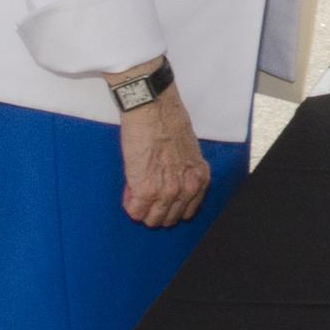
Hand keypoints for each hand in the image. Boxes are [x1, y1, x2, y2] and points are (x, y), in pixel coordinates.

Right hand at [118, 84, 210, 228]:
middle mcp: (187, 188)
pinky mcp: (146, 189)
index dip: (170, 204)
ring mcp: (167, 191)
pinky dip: (130, 204)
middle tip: (144, 194)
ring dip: (142, 209)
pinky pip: (135, 211)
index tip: (160, 196)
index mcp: (200, 178)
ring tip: (135, 191)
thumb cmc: (168, 123)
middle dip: (155, 209)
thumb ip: (183, 171)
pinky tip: (129, 190)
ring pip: (153, 219)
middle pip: (169, 218)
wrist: (153, 110)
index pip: (187, 211)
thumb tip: (169, 182)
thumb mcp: (187, 151)